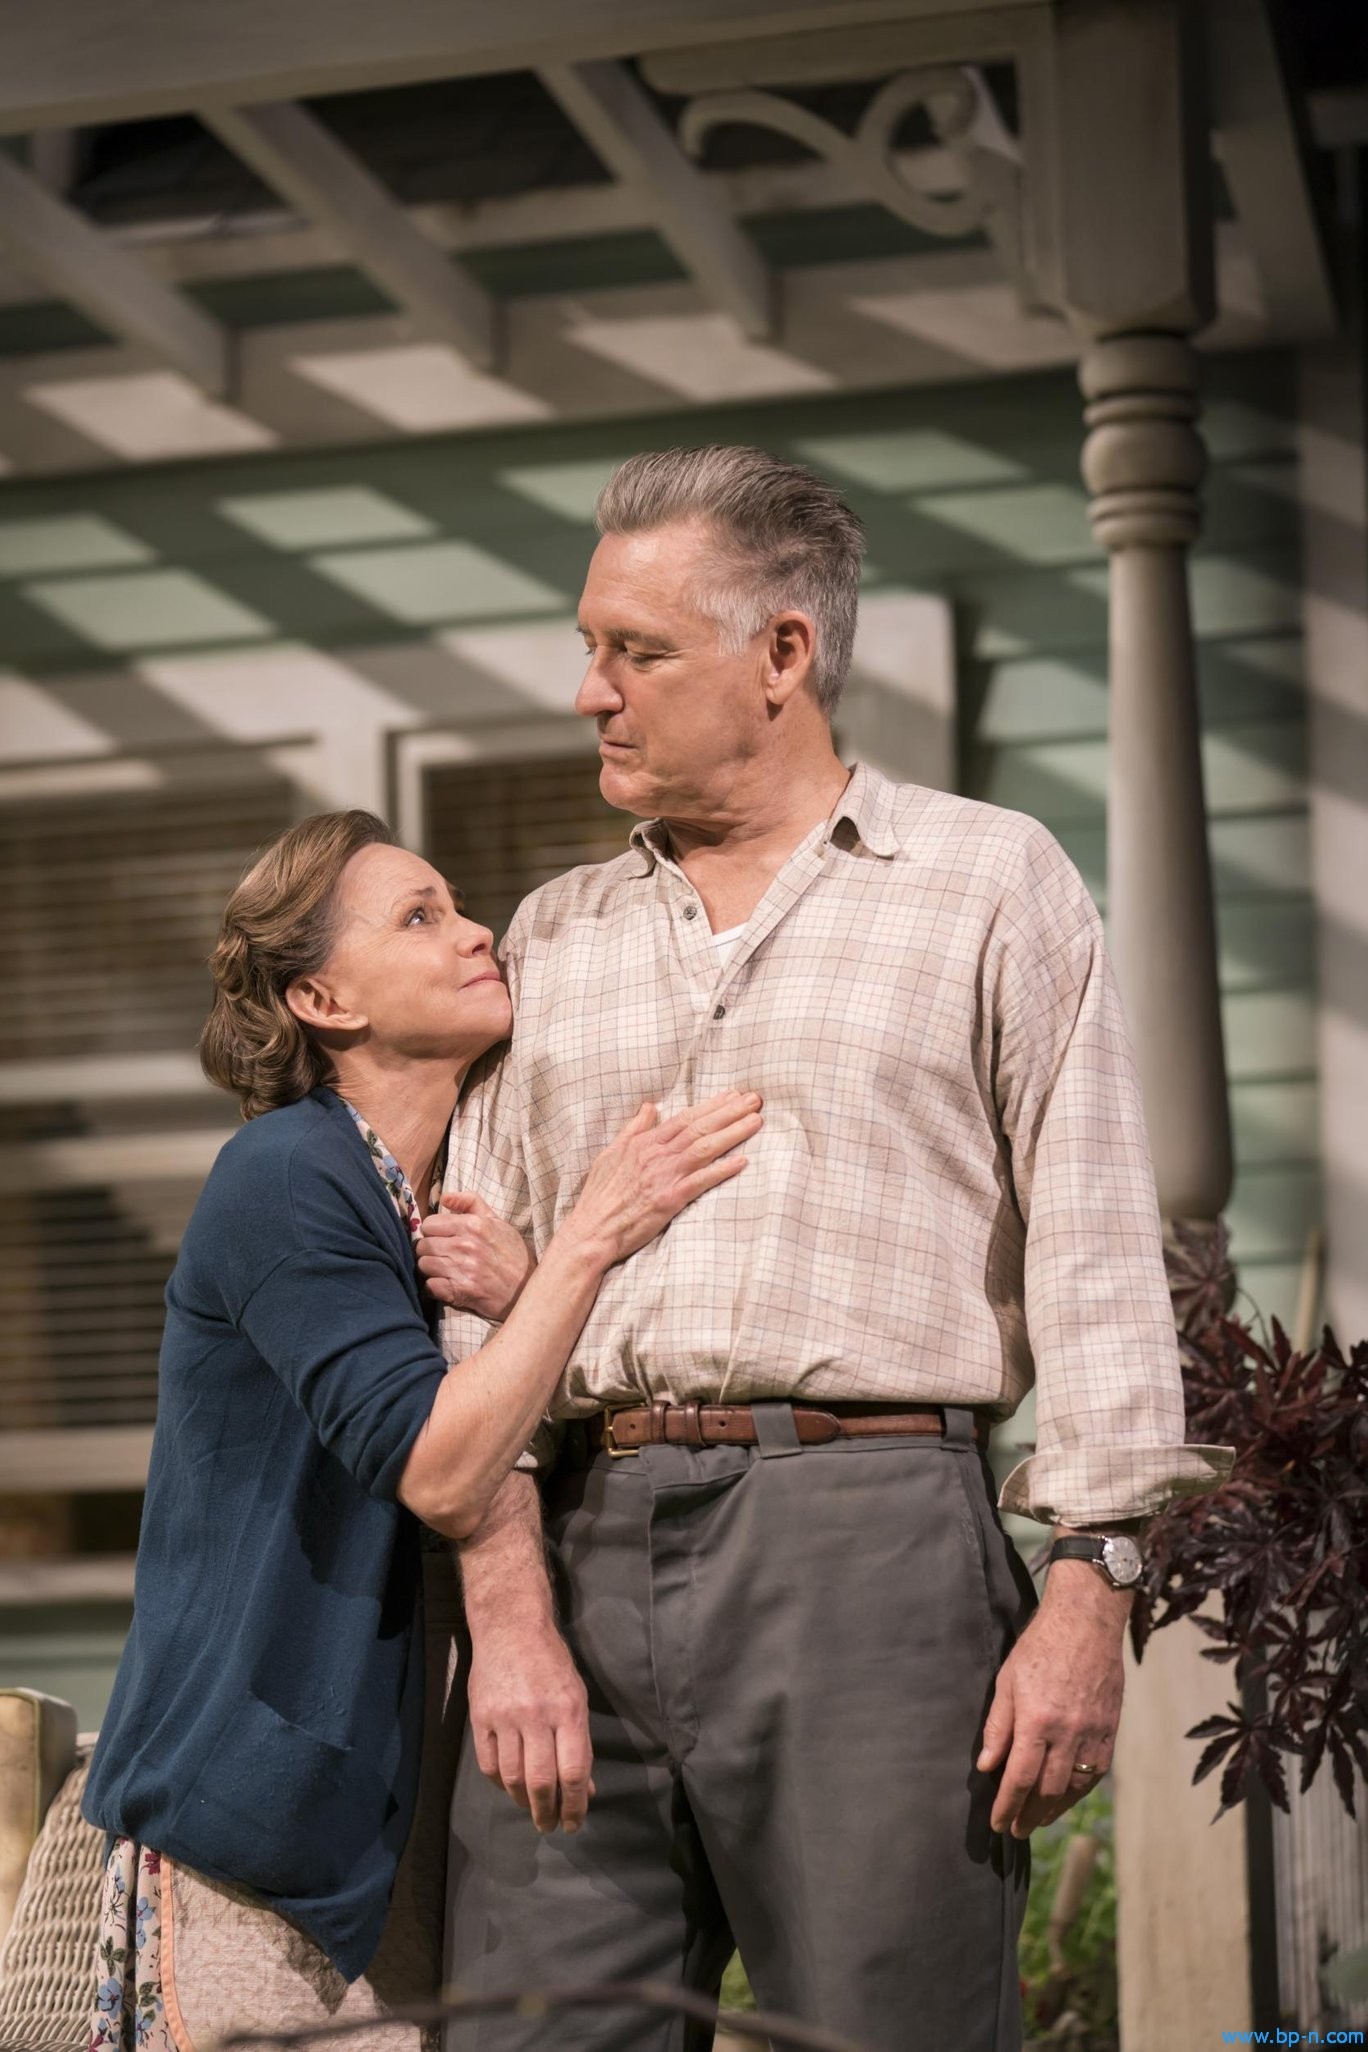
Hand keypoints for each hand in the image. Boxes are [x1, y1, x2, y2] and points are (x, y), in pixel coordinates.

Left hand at [417, 1192, 533, 1318]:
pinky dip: (435, 1287)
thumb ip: (470, 1202)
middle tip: (443, 1255)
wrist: (528, 1286)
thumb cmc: (511, 1253)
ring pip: (424, 1265)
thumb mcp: (496, 1221)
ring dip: (431, 1269)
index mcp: (473, 1225)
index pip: (429, 1224)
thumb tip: (444, 1198)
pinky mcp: (460, 1291)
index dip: (433, 1231)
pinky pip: (430, 1286)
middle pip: (423, 1246)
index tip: (442, 1238)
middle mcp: (465, 1245)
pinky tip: (447, 1284)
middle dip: (430, 1250)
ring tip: (446, 1270)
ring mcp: (462, 1269)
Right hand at [466, 1617, 593, 1833]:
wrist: (510, 1629)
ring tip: (532, 1809)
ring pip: (512, 1777)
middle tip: (550, 1826)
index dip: (576, 1804)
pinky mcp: (480, 1717)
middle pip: (542, 1780)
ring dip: (523, 1801)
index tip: (574, 1822)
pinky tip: (509, 1787)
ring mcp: (505, 1717)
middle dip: (548, 1811)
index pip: (574, 1770)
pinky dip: (499, 1783)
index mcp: (568, 1710)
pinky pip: (488, 1764)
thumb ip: (580, 1743)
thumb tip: (586, 1788)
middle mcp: (537, 1716)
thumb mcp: (576, 1697)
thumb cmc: (551, 1663)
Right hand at [564, 1091, 762, 1270]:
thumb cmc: (599, 1195)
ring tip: (756, 1121)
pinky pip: (701, 1181)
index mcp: (645, 1143)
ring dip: (733, 1133)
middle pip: (699, 1127)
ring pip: (705, 1148)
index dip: (711, 1105)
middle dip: (730, 1112)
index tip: (733, 1095)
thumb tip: (649, 1106)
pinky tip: (742, 1161)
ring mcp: (664, 1176)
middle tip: (755, 1100)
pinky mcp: (670, 1199)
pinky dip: (722, 1170)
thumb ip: (633, 1129)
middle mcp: (657, 1155)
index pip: (684, 1118)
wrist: (591, 1230)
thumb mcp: (611, 1153)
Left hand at [976, 1565, 1127, 1836]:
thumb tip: (986, 1766)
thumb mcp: (1006, 1681)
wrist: (1086, 1621)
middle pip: (1048, 1789)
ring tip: (1039, 1820)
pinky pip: (1097, 1771)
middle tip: (1017, 1830)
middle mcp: (1067, 1732)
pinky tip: (1068, 1797)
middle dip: (1030, 1815)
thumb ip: (997, 1727)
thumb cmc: (1039, 1646)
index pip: (1019, 1777)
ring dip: (1056, 1809)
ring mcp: (1093, 1732)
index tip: (998, 1824)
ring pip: (1075, 1786)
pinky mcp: (1110, 1728)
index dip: (1007, 1806)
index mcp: (1037, 1720)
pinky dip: (1081, 1790)